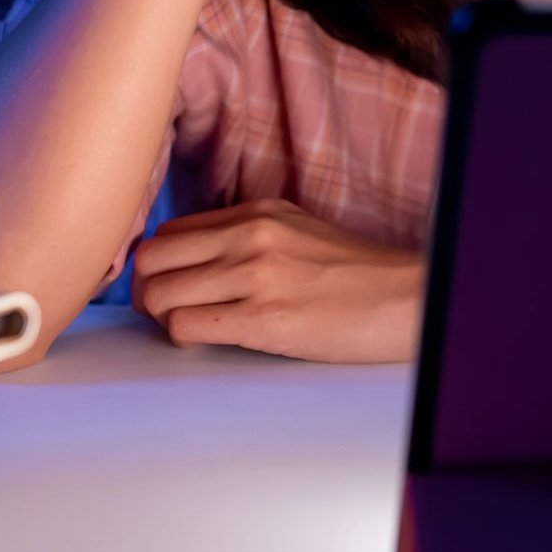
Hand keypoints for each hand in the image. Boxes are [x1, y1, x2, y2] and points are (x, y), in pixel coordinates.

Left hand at [131, 198, 423, 362]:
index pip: (170, 232)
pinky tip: (207, 338)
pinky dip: (183, 337)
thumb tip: (195, 260)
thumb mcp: (297, 232)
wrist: (404, 301)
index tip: (166, 284)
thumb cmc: (356, 276)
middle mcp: (250, 235)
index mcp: (257, 213)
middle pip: (151, 259)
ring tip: (187, 326)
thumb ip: (247, 237)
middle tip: (163, 310)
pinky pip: (185, 326)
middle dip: (146, 290)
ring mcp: (256, 275)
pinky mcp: (263, 318)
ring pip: (159, 293)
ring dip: (162, 316)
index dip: (158, 264)